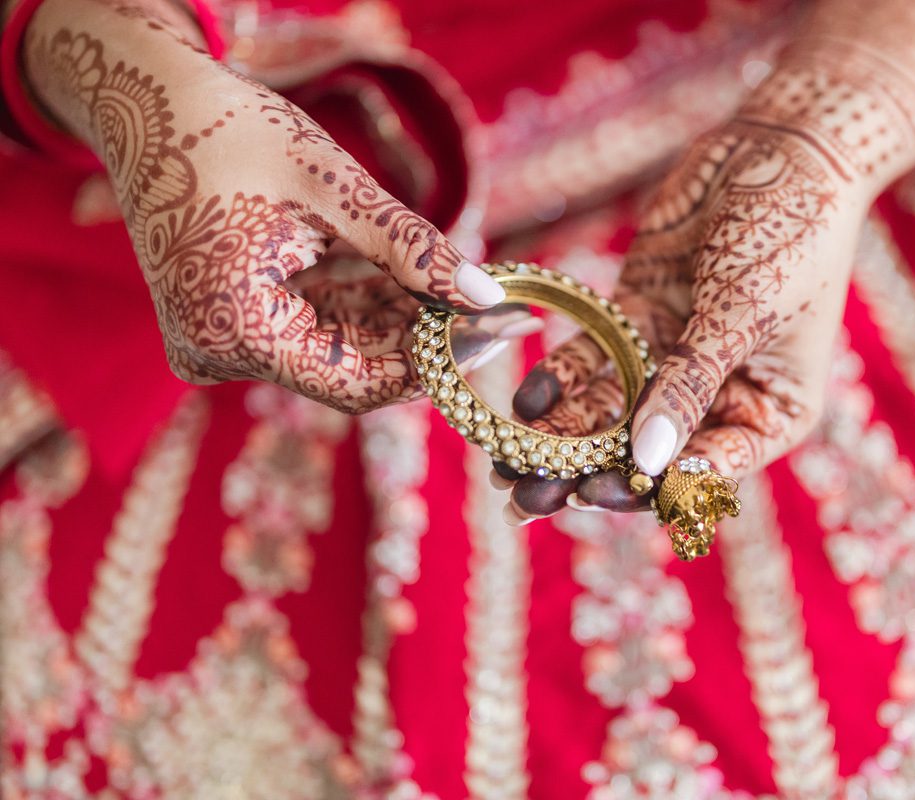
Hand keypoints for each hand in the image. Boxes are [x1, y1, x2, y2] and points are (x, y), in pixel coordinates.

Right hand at [24, 0, 506, 412]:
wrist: (150, 106)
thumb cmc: (234, 134)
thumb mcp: (336, 190)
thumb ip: (412, 250)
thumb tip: (487, 299)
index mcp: (236, 331)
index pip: (359, 383)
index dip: (436, 363)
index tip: (498, 336)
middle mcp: (218, 355)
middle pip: (350, 370)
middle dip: (425, 339)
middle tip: (497, 312)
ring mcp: (218, 343)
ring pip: (335, 350)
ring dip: (399, 322)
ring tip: (464, 292)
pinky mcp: (228, 324)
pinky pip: (310, 330)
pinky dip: (362, 308)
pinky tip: (414, 285)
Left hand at [496, 50, 914, 521]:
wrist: (779, 148)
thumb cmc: (787, 237)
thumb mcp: (741, 316)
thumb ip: (690, 387)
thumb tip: (645, 464)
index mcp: (770, 412)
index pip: (705, 472)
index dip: (648, 490)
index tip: (591, 495)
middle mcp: (721, 396)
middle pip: (649, 453)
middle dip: (589, 475)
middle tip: (529, 501)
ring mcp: (675, 359)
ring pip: (613, 414)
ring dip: (564, 439)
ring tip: (508, 466)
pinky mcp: (639, 321)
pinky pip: (596, 362)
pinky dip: (562, 381)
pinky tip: (526, 400)